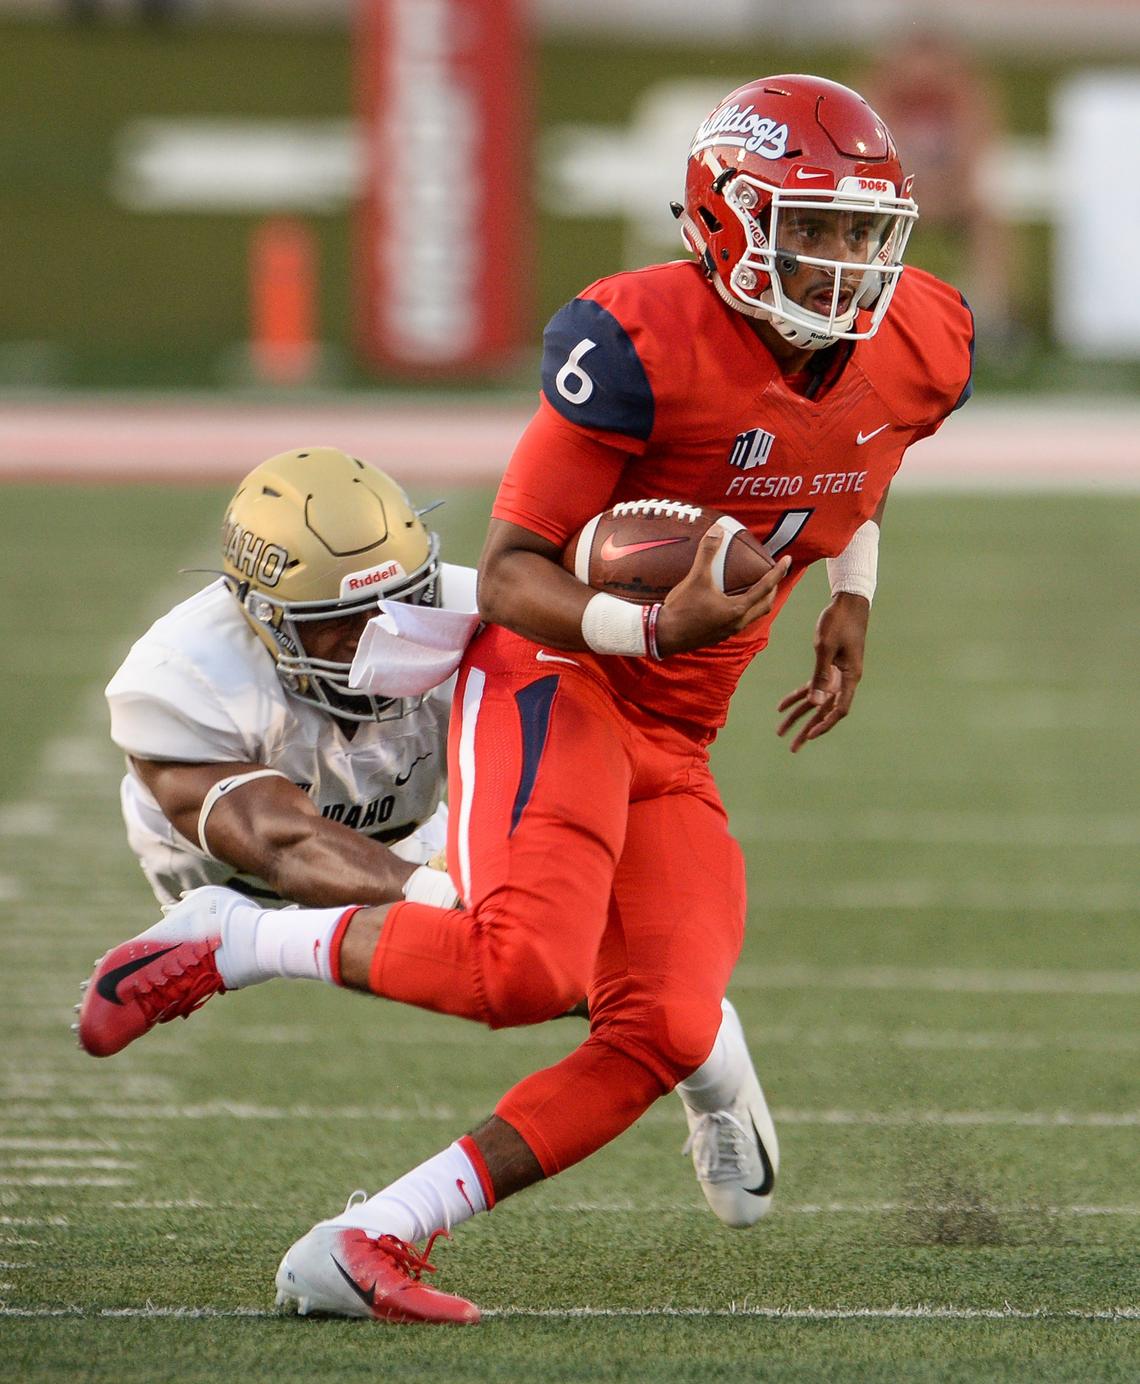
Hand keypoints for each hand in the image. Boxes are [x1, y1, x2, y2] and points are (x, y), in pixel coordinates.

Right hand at [656, 529, 791, 655]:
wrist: (665, 635)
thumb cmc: (682, 608)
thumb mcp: (696, 578)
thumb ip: (707, 553)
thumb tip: (716, 530)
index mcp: (738, 608)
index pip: (766, 587)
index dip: (778, 572)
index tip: (787, 560)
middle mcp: (738, 622)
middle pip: (765, 605)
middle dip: (773, 589)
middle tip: (772, 575)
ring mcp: (728, 631)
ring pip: (753, 615)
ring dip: (759, 601)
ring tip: (756, 587)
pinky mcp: (718, 635)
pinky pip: (739, 621)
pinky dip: (744, 609)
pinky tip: (732, 602)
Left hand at [777, 592, 869, 752]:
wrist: (848, 602)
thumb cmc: (838, 621)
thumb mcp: (825, 648)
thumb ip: (820, 675)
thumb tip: (815, 703)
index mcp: (849, 677)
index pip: (838, 709)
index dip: (824, 725)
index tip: (809, 736)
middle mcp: (845, 679)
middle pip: (825, 711)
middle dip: (807, 730)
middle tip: (792, 748)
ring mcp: (838, 674)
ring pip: (816, 701)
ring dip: (799, 716)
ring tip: (781, 731)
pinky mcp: (830, 665)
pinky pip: (813, 686)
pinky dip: (797, 696)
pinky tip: (782, 707)